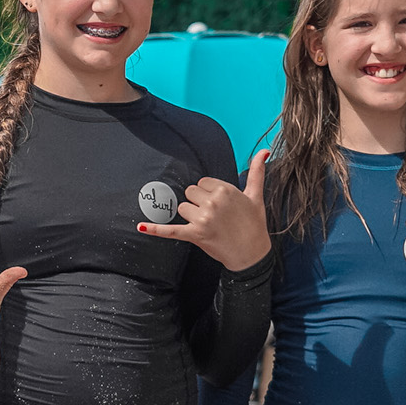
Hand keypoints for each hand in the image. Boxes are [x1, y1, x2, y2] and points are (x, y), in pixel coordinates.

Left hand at [137, 151, 269, 270]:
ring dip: (190, 216)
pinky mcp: (194, 235)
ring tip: (208, 226)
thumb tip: (264, 151)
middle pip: (190, 193)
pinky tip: (141, 226)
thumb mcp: (256, 195)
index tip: (220, 204)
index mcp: (225, 189)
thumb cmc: (254, 224)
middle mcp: (213, 202)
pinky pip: (170, 230)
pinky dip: (155, 229)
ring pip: (182, 207)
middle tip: (214, 216)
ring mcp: (203, 219)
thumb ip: (256, 171)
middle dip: (198, 203)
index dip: (209, 193)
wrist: (252, 253)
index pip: (202, 182)